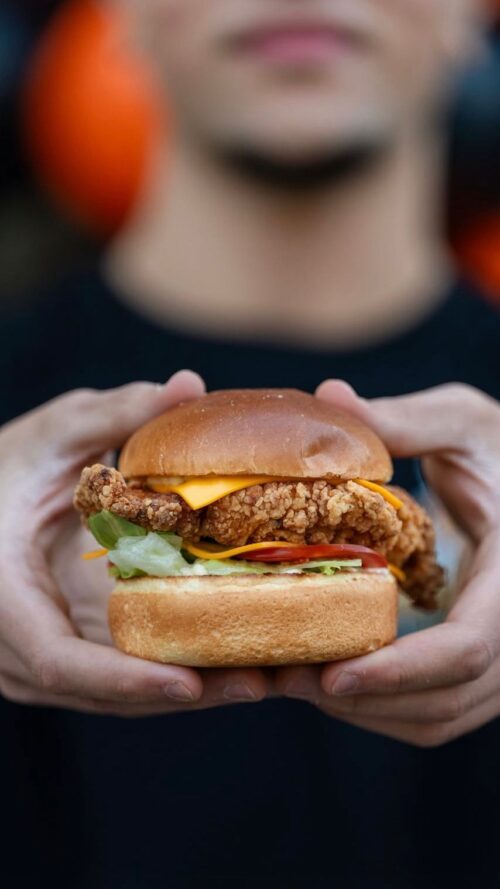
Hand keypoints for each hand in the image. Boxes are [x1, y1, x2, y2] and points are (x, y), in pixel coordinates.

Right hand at [0, 371, 266, 714]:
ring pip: (120, 695)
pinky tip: (234, 656)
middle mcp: (17, 651)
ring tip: (266, 676)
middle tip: (264, 680)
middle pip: (108, 693)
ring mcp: (43, 663)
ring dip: (190, 690)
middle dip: (184, 692)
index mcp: (5, 603)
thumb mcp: (53, 433)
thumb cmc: (2, 469)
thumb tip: (190, 385)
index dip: (127, 678)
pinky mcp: (71, 653)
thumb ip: (115, 413)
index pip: (62, 661)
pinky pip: (123, 677)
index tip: (191, 684)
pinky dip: (175, 671)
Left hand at [276, 381, 499, 746]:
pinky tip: (332, 676)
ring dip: (365, 711)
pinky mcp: (483, 664)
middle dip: (362, 700)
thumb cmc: (499, 449)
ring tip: (293, 680)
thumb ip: (405, 419)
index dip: (401, 671)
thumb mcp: (463, 423)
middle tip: (283, 678)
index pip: (469, 647)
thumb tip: (330, 394)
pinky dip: (384, 707)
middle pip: (445, 700)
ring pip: (439, 718)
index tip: (332, 675)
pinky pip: (438, 711)